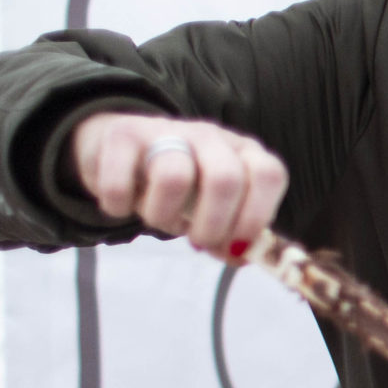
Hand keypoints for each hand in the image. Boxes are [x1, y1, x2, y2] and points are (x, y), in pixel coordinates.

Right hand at [73, 110, 288, 253]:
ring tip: (160, 218)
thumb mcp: (214, 211)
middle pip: (225, 179)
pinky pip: (120, 181)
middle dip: (213, 225)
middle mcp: (211, 136)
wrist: (123, 151)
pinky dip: (119, 205)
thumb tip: (241, 257)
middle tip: (198, 242)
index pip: (268, 174)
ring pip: (173, 177)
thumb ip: (231, 237)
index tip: (237, 245)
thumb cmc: (183, 191)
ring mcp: (166, 130)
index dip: (257, 216)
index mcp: (244, 153)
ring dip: (163, 216)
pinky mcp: (122, 134)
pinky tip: (122, 205)